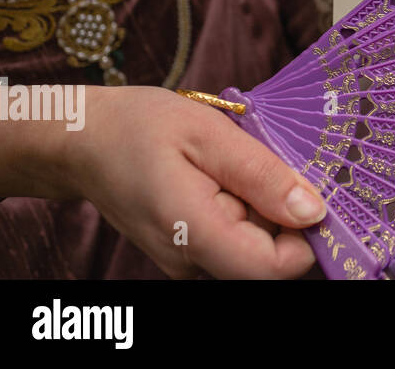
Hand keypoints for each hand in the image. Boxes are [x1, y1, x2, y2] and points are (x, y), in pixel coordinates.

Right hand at [62, 86, 326, 278]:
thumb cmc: (139, 127)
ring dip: (264, 205)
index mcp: (194, 234)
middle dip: (284, 211)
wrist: (81, 140)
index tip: (313, 187)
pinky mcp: (188, 249)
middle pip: (269, 256)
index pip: (275, 268)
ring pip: (254, 245)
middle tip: (268, 159)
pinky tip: (227, 172)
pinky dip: (245, 206)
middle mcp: (190, 261)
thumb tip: (313, 211)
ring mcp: (187, 259)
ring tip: (238, 161)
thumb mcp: (209, 134)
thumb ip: (263, 175)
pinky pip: (235, 236)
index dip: (307, 235)